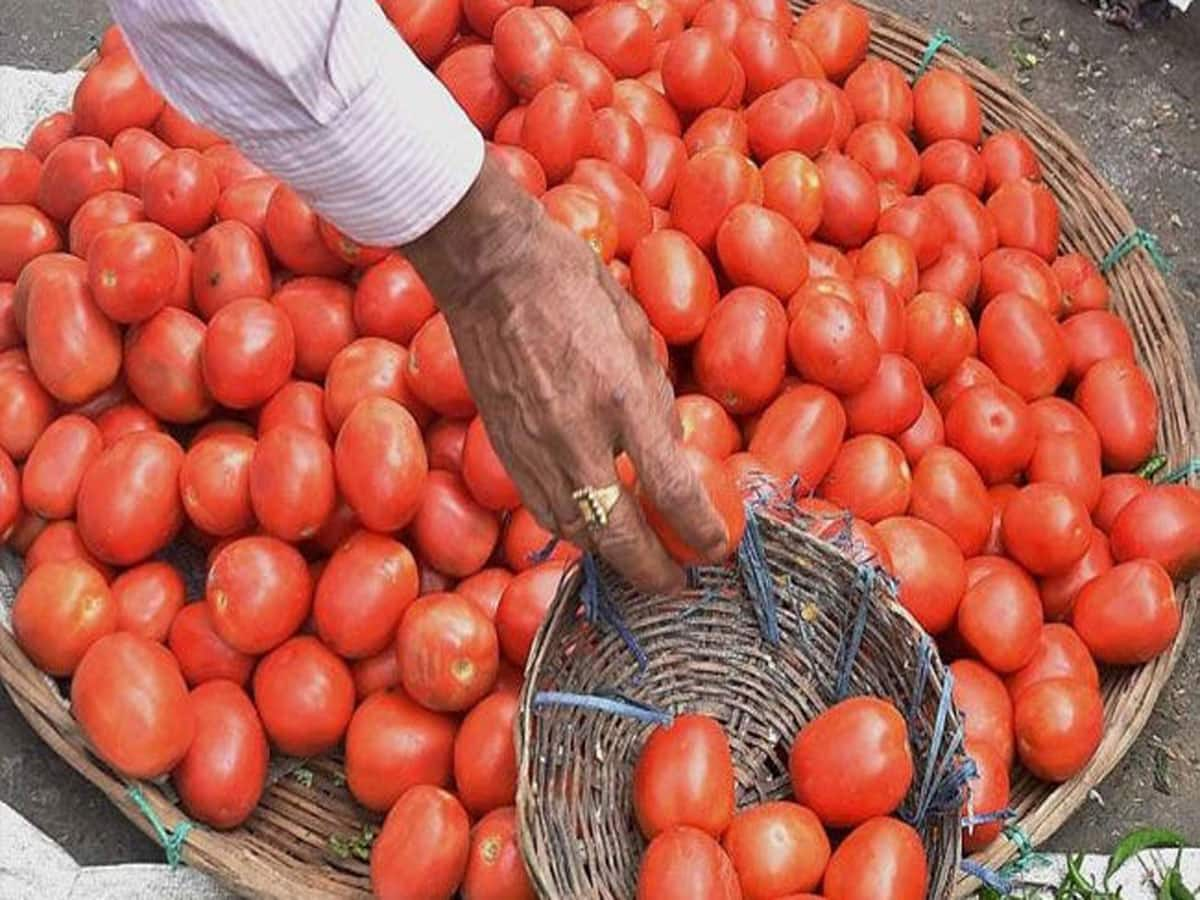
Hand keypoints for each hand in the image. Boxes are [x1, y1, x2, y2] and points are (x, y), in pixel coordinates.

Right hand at [406, 158, 729, 591]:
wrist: (490, 270)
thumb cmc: (573, 284)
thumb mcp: (636, 331)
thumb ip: (653, 396)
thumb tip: (669, 446)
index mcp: (621, 396)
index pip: (670, 488)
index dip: (701, 530)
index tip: (718, 547)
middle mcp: (576, 435)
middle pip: (616, 532)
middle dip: (652, 570)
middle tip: (676, 585)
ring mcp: (533, 447)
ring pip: (574, 530)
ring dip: (610, 557)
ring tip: (636, 563)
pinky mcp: (503, 448)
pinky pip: (541, 508)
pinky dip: (572, 529)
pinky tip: (590, 529)